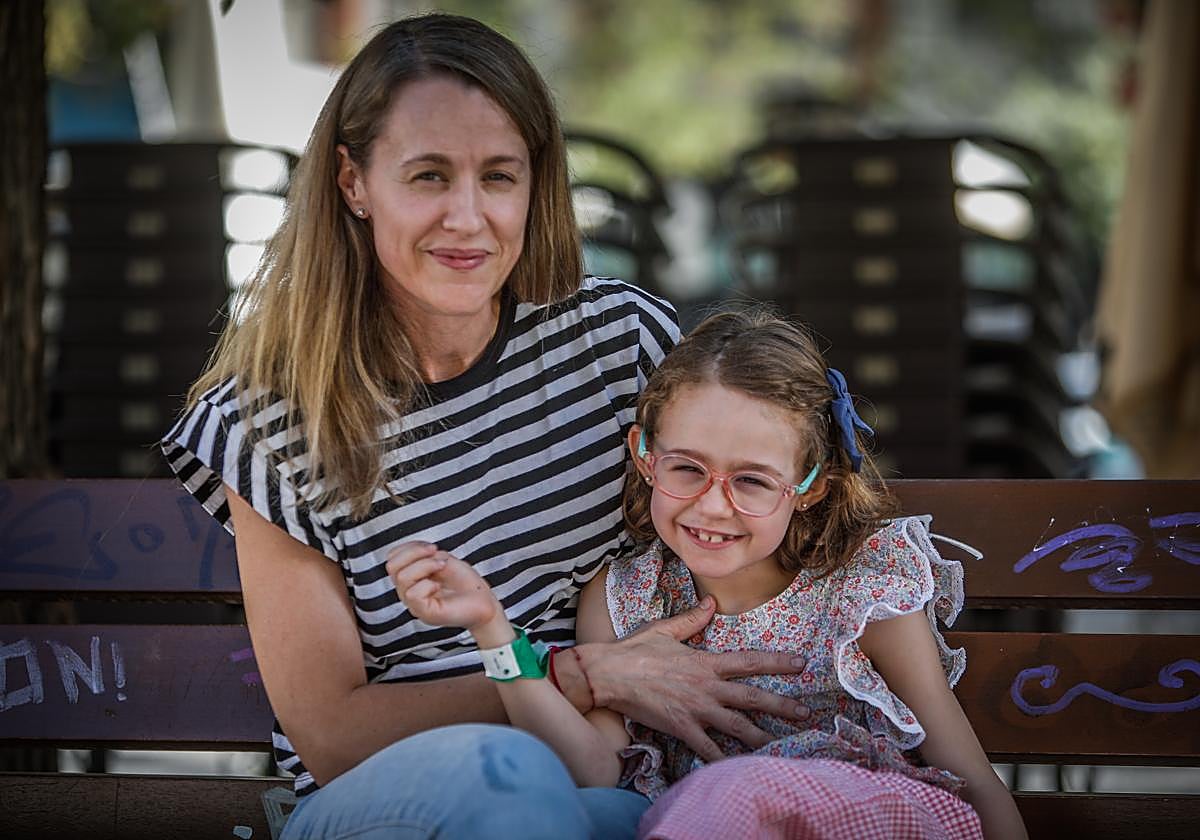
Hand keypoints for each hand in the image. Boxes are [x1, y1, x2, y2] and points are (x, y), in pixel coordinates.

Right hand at [386, 542, 500, 632]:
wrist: (483, 600)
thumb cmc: (465, 582)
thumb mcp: (441, 560)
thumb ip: (423, 555)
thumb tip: (412, 552)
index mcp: (411, 579)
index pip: (392, 558)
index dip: (410, 547)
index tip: (432, 547)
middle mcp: (408, 592)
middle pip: (392, 566)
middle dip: (415, 553)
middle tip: (437, 554)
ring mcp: (415, 604)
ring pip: (402, 578)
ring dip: (425, 565)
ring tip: (442, 567)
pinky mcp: (425, 613)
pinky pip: (413, 594)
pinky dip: (428, 584)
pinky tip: (439, 586)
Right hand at [577, 596, 809, 762]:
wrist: (608, 674)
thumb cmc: (634, 651)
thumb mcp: (665, 630)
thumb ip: (691, 619)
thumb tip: (710, 602)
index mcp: (705, 662)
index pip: (749, 661)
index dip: (777, 662)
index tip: (800, 664)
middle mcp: (707, 687)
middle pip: (753, 697)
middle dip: (782, 705)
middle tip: (806, 713)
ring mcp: (696, 709)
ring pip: (738, 726)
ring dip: (763, 737)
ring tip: (784, 747)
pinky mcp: (682, 728)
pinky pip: (709, 749)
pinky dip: (725, 761)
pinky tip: (741, 770)